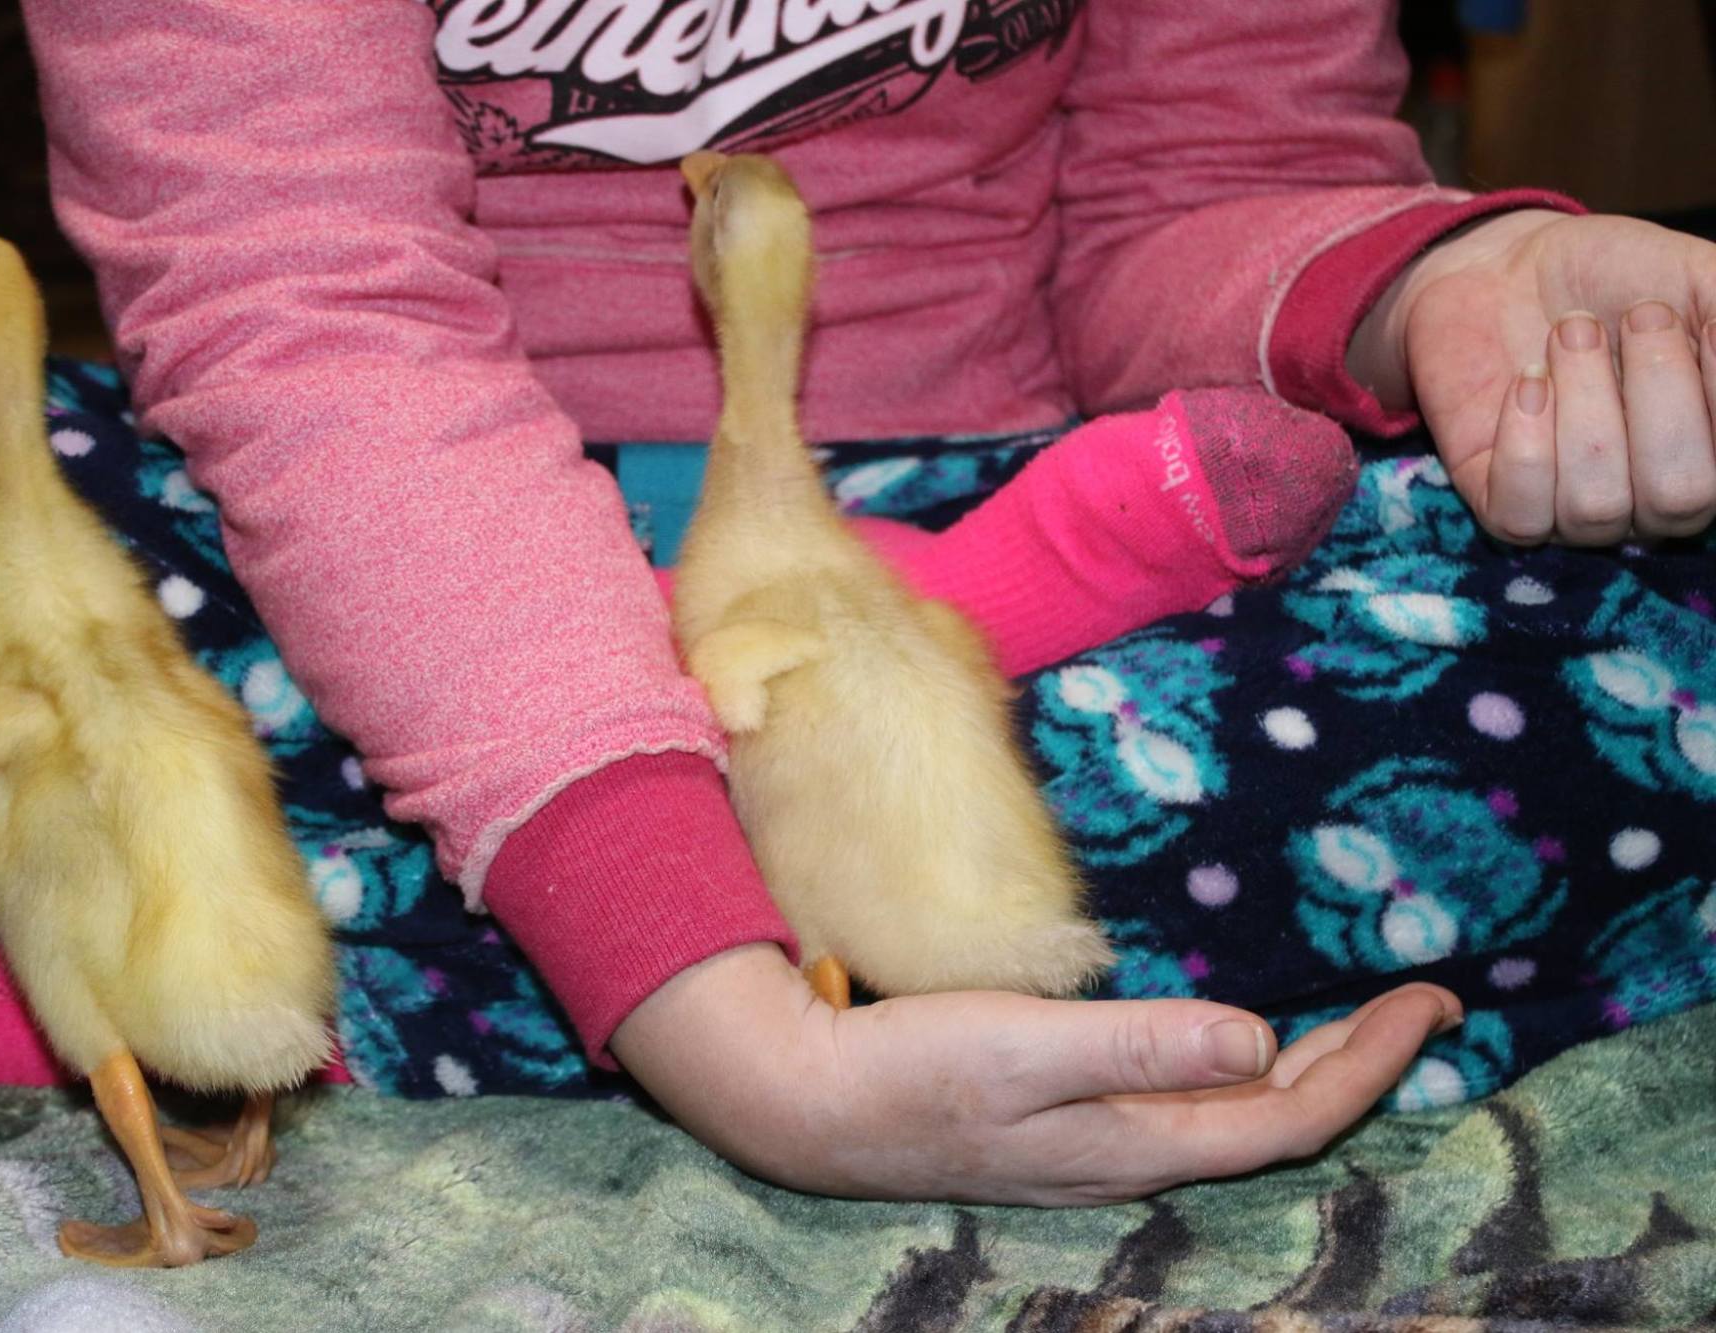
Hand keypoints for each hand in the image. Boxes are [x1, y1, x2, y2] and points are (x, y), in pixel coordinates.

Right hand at [610, 944, 1461, 1205]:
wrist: (808, 1102)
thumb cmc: (910, 1071)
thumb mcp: (1023, 1048)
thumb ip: (1140, 1045)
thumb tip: (1264, 1042)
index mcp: (1138, 1138)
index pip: (1292, 1114)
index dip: (1373, 1063)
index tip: (1436, 1001)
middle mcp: (1132, 1153)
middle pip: (1277, 1120)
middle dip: (1360, 1066)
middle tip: (1427, 1003)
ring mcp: (1097, 1144)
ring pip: (1234, 1116)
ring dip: (1307, 1071)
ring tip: (1359, 1025)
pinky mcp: (1065, 1123)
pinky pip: (1188, 1103)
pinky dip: (1237, 1068)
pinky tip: (1235, 1044)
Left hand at [1350, 208, 1715, 544]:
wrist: (1505, 265)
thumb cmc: (1616, 278)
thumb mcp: (1703, 282)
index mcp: (1712, 449)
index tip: (1700, 320)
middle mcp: (1652, 496)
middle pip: (1679, 497)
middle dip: (1659, 394)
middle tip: (1637, 317)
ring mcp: (1576, 510)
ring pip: (1596, 505)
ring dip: (1585, 404)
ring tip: (1570, 333)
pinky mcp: (1503, 508)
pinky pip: (1522, 516)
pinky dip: (1525, 445)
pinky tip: (1527, 383)